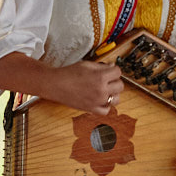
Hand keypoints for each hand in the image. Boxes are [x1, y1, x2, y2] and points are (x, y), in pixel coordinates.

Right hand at [0, 50, 121, 114]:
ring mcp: (97, 101)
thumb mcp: (87, 64)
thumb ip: (102, 66)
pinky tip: (101, 100)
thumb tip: (112, 66)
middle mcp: (101, 90)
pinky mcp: (92, 109)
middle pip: (120, 86)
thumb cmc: (69, 73)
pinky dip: (106, 106)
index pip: (118, 72)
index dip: (114, 70)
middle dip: (115, 81)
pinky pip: (106, 110)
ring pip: (117, 99)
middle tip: (107, 79)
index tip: (110, 70)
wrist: (55, 84)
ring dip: (113, 94)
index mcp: (100, 77)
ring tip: (105, 90)